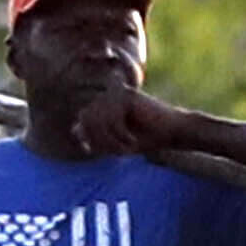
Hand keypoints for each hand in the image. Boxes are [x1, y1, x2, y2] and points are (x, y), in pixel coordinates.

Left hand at [68, 84, 187, 161]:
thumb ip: (94, 137)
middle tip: (119, 152)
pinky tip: (133, 140)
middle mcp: (107, 97)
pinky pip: (111, 119)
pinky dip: (120, 136)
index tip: (107, 152)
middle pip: (86, 121)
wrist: (171, 134)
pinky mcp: (126, 94)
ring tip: (126, 148)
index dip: (91, 142)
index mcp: (102, 107)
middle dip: (100, 141)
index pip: (81, 124)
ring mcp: (116, 93)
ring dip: (110, 141)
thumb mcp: (113, 144)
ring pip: (97, 121)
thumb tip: (74, 128)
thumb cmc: (144, 140)